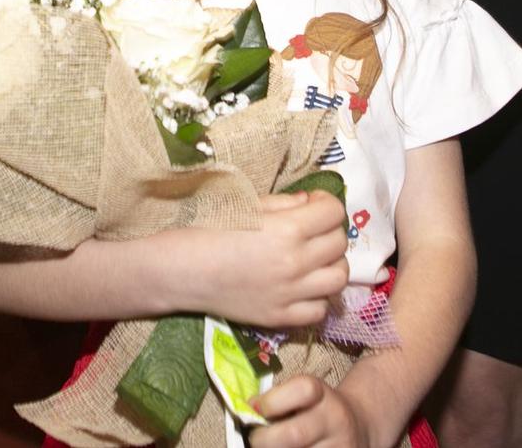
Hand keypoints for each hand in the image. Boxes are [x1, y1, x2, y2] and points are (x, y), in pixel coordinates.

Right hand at [180, 191, 349, 330]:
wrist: (182, 271)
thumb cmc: (209, 229)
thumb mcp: (247, 205)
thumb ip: (285, 203)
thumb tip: (312, 204)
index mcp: (287, 230)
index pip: (334, 213)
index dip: (326, 204)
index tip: (313, 205)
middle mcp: (295, 263)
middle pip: (339, 243)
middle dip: (329, 230)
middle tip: (311, 229)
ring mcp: (290, 294)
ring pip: (338, 278)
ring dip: (331, 264)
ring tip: (315, 259)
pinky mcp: (280, 318)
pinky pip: (319, 309)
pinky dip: (317, 296)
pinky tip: (302, 286)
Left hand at [250, 375, 365, 447]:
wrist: (357, 428)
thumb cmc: (316, 411)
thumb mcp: (302, 397)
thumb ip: (276, 402)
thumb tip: (246, 413)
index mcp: (323, 396)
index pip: (303, 389)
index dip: (273, 401)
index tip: (254, 409)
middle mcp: (336, 421)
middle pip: (295, 434)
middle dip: (264, 441)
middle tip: (254, 440)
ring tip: (270, 447)